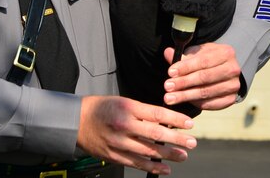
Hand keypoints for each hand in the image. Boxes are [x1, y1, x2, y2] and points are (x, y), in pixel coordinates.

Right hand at [77, 95, 195, 174]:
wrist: (77, 121)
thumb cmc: (102, 108)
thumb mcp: (123, 102)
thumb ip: (143, 112)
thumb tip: (165, 120)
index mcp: (128, 107)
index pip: (157, 113)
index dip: (175, 119)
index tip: (189, 124)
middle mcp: (124, 125)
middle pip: (156, 134)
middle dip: (177, 139)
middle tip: (192, 142)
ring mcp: (119, 142)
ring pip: (148, 151)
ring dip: (168, 155)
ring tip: (183, 155)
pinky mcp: (114, 155)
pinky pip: (137, 163)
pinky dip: (153, 167)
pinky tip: (165, 169)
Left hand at [163, 43, 241, 110]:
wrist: (225, 71)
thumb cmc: (208, 60)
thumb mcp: (197, 53)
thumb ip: (183, 55)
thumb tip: (168, 52)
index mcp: (225, 53)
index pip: (203, 61)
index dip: (186, 67)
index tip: (170, 72)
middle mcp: (233, 69)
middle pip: (204, 77)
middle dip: (184, 83)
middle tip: (168, 87)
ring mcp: (233, 85)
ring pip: (206, 92)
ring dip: (186, 95)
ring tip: (170, 98)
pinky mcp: (231, 99)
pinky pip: (210, 103)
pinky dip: (196, 103)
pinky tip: (184, 102)